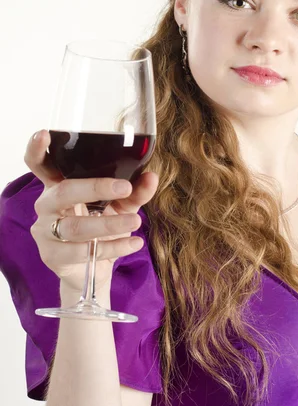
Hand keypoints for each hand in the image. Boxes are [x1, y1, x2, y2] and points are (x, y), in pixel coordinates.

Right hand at [24, 130, 158, 291]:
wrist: (93, 270)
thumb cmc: (101, 226)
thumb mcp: (121, 205)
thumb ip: (134, 191)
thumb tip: (152, 177)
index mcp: (59, 184)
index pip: (41, 164)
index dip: (38, 149)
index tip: (44, 134)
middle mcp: (47, 204)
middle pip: (64, 191)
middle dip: (96, 188)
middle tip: (124, 188)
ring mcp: (46, 231)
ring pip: (76, 226)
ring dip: (110, 224)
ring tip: (135, 222)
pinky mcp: (52, 256)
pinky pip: (83, 252)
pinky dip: (113, 247)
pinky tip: (133, 243)